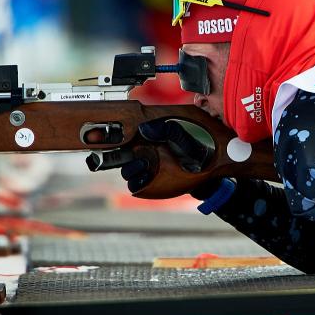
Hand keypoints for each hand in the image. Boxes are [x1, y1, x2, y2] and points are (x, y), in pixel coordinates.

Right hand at [86, 118, 216, 194]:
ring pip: (126, 170)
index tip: (103, 136)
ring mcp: (146, 169)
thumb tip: (144, 129)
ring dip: (130, 168)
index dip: (112, 135)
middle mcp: (144, 152)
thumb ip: (167, 130)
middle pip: (119, 154)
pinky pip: (136, 184)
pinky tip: (144, 176)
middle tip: (120, 153)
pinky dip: (136, 181)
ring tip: (142, 163)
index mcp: (149, 137)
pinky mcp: (150, 183)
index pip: (125, 136)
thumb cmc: (199, 151)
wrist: (211, 172)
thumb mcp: (184, 136)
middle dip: (114, 155)